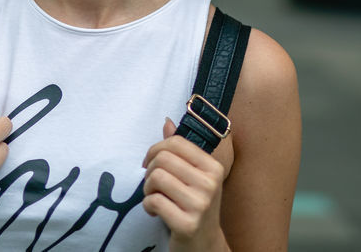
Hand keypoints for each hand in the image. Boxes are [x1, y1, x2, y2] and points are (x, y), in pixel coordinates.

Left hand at [142, 118, 229, 251]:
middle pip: (163, 159)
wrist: (205, 245)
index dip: (155, 149)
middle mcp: (210, 184)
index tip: (150, 162)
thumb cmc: (195, 206)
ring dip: (147, 189)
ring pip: (156, 178)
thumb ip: (180, 150)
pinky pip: (153, 201)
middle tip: (151, 184)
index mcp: (213, 167)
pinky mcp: (187, 224)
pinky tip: (155, 212)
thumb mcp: (193, 177)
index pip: (176, 142)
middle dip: (149, 171)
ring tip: (153, 197)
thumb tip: (167, 122)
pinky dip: (147, 206)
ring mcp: (200, 205)